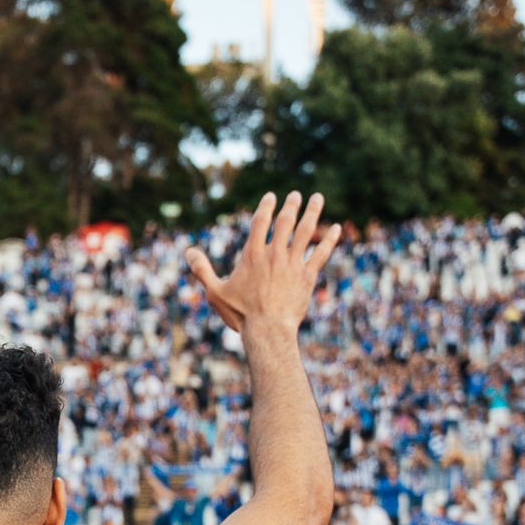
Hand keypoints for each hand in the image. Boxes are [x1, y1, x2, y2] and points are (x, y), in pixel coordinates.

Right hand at [185, 192, 341, 339]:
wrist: (268, 330)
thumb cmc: (240, 314)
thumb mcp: (215, 292)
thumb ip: (202, 270)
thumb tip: (188, 252)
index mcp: (253, 255)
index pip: (261, 222)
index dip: (266, 206)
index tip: (271, 196)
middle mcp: (274, 255)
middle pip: (285, 222)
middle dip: (291, 205)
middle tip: (296, 194)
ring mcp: (293, 264)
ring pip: (305, 232)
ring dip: (312, 213)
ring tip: (317, 198)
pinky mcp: (307, 277)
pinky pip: (321, 254)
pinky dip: (329, 240)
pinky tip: (336, 229)